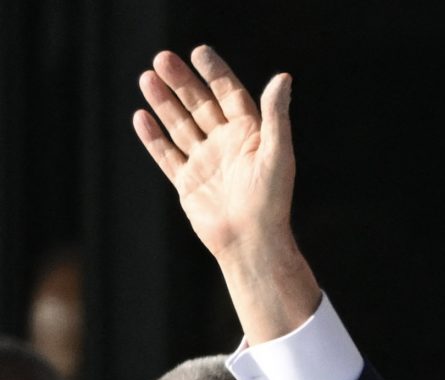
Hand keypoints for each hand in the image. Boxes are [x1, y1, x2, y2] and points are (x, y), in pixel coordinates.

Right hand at [134, 46, 292, 262]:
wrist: (251, 241)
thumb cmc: (270, 200)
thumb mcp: (278, 153)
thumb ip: (276, 116)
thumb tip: (283, 77)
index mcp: (250, 135)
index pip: (230, 95)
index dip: (215, 73)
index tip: (198, 52)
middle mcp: (227, 145)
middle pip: (200, 105)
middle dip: (182, 82)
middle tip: (162, 58)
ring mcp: (206, 163)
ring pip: (180, 125)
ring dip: (164, 102)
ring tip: (147, 77)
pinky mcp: (188, 183)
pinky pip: (167, 155)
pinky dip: (154, 138)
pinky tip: (141, 117)